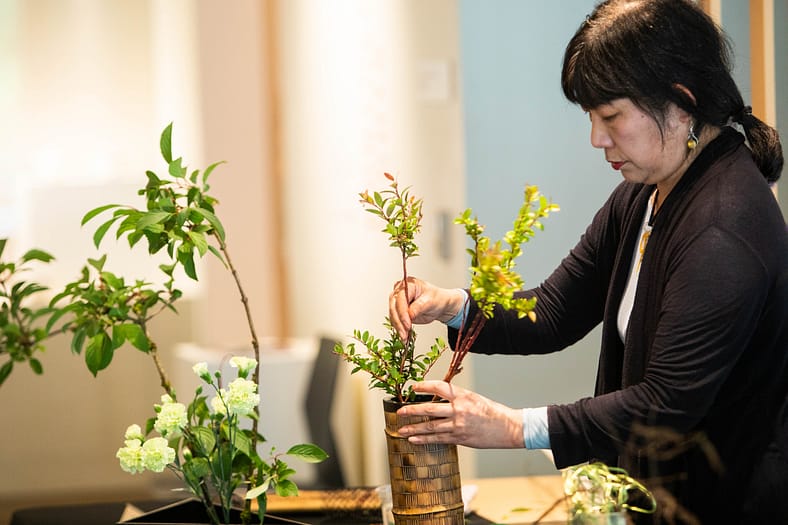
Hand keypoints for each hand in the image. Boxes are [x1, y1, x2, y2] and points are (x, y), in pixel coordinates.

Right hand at [389, 277, 465, 340]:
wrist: (440, 305)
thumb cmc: (437, 298)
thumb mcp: (431, 301)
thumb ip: (419, 306)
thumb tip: (409, 314)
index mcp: (408, 284)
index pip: (400, 298)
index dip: (402, 312)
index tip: (407, 323)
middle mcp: (400, 292)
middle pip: (394, 307)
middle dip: (398, 322)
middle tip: (404, 333)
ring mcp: (399, 302)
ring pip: (393, 315)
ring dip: (398, 327)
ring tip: (404, 337)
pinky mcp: (399, 311)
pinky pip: (396, 320)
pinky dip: (399, 329)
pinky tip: (403, 336)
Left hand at [396, 381, 524, 448]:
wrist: (508, 428)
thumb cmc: (493, 412)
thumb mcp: (475, 398)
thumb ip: (457, 399)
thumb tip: (438, 401)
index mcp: (463, 395)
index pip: (439, 387)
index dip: (424, 386)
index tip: (413, 387)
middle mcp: (459, 409)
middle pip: (429, 409)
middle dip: (412, 410)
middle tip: (399, 411)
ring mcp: (459, 425)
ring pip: (430, 426)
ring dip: (414, 428)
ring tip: (402, 430)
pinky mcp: (460, 438)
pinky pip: (438, 439)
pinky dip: (424, 439)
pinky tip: (414, 439)